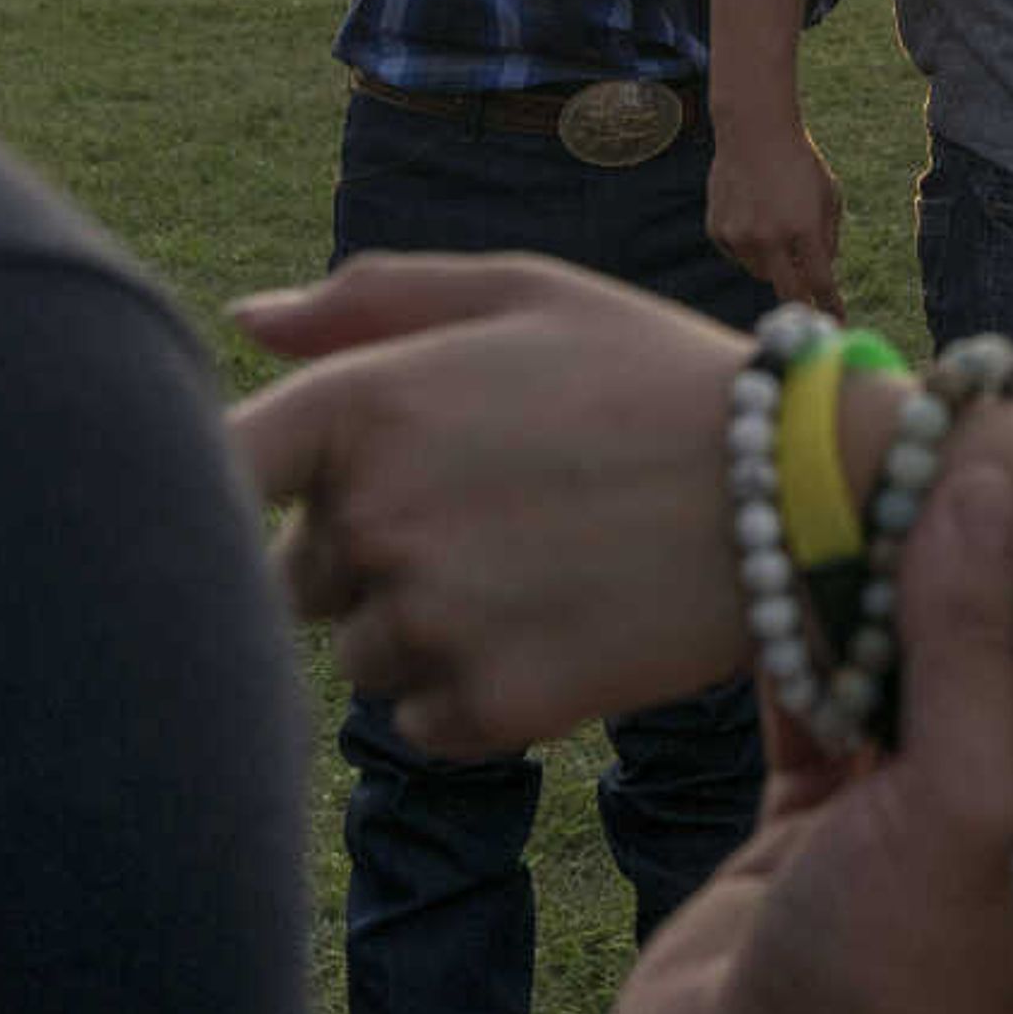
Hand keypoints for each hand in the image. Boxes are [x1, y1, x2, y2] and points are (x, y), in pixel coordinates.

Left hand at [227, 252, 749, 751]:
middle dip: (370, 549)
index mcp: (368, 402)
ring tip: (541, 564)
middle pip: (295, 571)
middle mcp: (376, 516)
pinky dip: (474, 689)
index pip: (215, 468)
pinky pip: (421, 719)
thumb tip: (247, 322)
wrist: (796, 493)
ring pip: (359, 654)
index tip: (295, 494)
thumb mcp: (526, 295)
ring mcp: (428, 620)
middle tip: (496, 507)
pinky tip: (559, 624)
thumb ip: (374, 301)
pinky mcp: (484, 708)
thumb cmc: (651, 375)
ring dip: (424, 625)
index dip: (229, 489)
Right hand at [608, 462, 1012, 1013]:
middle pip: (1004, 651)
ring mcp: (913, 821)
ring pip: (905, 666)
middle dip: (968, 553)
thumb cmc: (887, 989)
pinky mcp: (817, 826)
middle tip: (939, 432)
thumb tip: (979, 486)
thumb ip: (972, 653)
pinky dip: (795, 638)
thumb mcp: (955, 814)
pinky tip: (777, 552)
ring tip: (854, 470)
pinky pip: (815, 703)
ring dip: (873, 586)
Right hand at [708, 118, 847, 313]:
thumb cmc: (799, 162)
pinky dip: (750, 247)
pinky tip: (754, 217)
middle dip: (801, 296)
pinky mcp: (718, 231)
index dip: (830, 306)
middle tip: (808, 296)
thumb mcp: (829, 196)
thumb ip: (828, 238)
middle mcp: (769, 238)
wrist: (753, 132)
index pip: (820, 282)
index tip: (837, 321)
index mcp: (803, 229)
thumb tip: (823, 274)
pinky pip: (738, 255)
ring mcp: (739, 236)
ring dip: (774, 264)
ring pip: (761, 272)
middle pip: (787, 290)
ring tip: (777, 228)